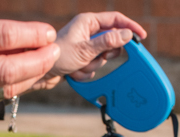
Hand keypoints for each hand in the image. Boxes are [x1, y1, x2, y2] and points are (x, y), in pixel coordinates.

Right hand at [0, 15, 59, 134]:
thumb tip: (24, 37)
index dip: (29, 36)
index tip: (48, 32)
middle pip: (6, 70)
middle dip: (37, 61)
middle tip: (54, 51)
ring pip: (2, 89)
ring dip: (30, 77)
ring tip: (45, 63)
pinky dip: (14, 88)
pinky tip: (26, 77)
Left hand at [31, 12, 147, 90]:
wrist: (38, 73)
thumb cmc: (58, 56)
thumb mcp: (85, 50)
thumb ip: (107, 42)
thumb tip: (127, 35)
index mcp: (88, 22)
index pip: (116, 19)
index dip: (130, 27)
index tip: (141, 37)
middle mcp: (87, 32)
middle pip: (111, 41)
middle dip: (105, 54)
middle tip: (97, 57)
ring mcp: (84, 46)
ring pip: (102, 58)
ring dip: (92, 66)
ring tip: (77, 66)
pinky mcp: (81, 59)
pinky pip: (93, 67)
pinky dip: (85, 73)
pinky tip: (73, 73)